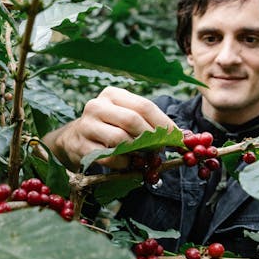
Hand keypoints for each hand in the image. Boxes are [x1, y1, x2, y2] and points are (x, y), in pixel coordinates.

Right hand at [42, 87, 177, 170]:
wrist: (75, 138)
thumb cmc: (110, 127)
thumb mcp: (127, 116)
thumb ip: (150, 123)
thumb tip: (183, 136)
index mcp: (113, 94)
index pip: (144, 106)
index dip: (164, 124)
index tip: (178, 139)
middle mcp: (97, 106)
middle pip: (133, 121)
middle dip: (151, 139)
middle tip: (160, 150)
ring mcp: (87, 126)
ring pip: (120, 140)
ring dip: (137, 152)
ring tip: (143, 157)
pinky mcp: (81, 146)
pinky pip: (109, 158)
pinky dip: (124, 164)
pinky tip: (127, 163)